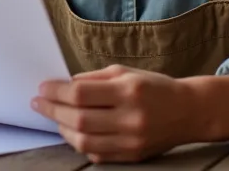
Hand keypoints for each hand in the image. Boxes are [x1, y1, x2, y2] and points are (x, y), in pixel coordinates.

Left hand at [31, 64, 194, 162]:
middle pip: (78, 119)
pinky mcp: (132, 156)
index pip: (81, 94)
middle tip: (39, 103)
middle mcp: (130, 118)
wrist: (189, 111)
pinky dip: (79, 143)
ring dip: (62, 129)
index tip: (42, 88)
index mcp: (128, 91)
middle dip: (53, 110)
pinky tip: (73, 132)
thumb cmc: (154, 87)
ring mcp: (131, 141)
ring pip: (83, 142)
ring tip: (54, 118)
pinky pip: (96, 155)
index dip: (56, 92)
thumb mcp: (125, 72)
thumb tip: (64, 85)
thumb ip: (94, 79)